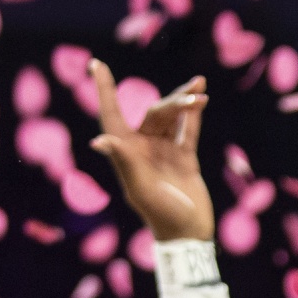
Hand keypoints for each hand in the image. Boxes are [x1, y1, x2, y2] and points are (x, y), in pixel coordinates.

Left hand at [88, 61, 213, 241]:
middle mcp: (142, 149)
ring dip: (185, 102)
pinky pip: (186, 129)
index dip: (104, 90)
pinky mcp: (184, 156)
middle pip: (153, 112)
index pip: (111, 115)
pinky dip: (193, 114)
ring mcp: (163, 151)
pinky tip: (201, 97)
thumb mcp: (140, 188)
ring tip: (200, 90)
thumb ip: (123, 160)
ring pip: (171, 117)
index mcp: (126, 153)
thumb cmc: (160, 215)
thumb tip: (99, 140)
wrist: (188, 233)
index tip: (96, 64)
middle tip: (193, 99)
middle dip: (173, 102)